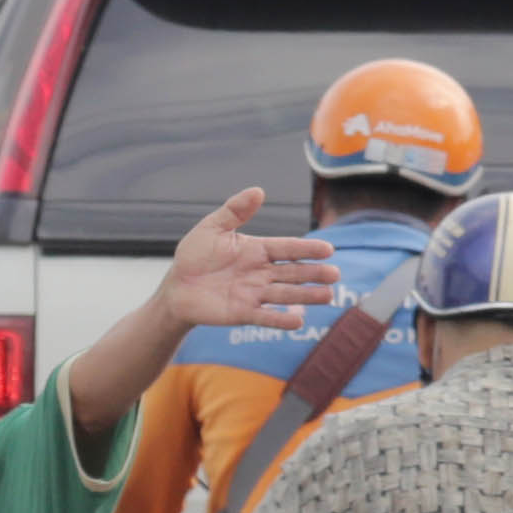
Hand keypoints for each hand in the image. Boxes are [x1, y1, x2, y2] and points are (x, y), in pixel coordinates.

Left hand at [158, 187, 342, 338]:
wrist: (177, 288)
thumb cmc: (194, 256)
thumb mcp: (212, 228)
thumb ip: (234, 211)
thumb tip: (259, 190)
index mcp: (256, 250)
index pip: (287, 248)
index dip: (306, 249)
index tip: (328, 250)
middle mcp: (260, 272)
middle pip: (292, 273)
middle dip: (314, 274)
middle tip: (335, 275)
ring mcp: (254, 294)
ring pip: (285, 294)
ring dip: (306, 296)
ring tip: (328, 296)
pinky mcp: (243, 313)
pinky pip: (265, 316)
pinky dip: (280, 319)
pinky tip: (298, 321)